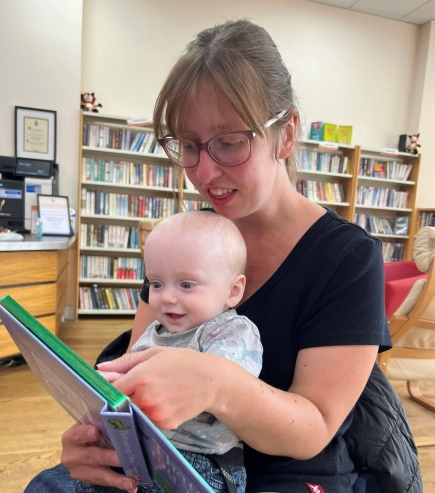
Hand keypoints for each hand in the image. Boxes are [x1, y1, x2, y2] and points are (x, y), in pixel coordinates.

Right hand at [60, 423, 137, 492]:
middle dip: (107, 457)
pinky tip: (131, 487)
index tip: (96, 432)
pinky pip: (104, 482)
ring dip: (116, 478)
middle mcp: (71, 453)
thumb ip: (105, 418)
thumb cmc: (96, 427)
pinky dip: (118, 483)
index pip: (78, 433)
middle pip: (90, 455)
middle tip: (121, 458)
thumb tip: (126, 407)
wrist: (85, 444)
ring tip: (131, 480)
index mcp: (73, 434)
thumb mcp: (96, 421)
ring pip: (98, 473)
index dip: (86, 433)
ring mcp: (78, 469)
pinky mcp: (87, 480)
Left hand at [97, 347, 218, 428]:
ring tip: (154, 392)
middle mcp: (146, 398)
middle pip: (121, 403)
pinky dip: (151, 413)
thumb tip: (100, 369)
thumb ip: (125, 363)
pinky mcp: (165, 425)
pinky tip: (164, 401)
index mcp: (141, 377)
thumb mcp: (154, 354)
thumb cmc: (183, 362)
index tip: (107, 388)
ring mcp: (156, 414)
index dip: (107, 389)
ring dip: (137, 406)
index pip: (111, 390)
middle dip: (123, 397)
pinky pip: (149, 420)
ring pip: (135, 413)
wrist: (212, 380)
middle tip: (136, 388)